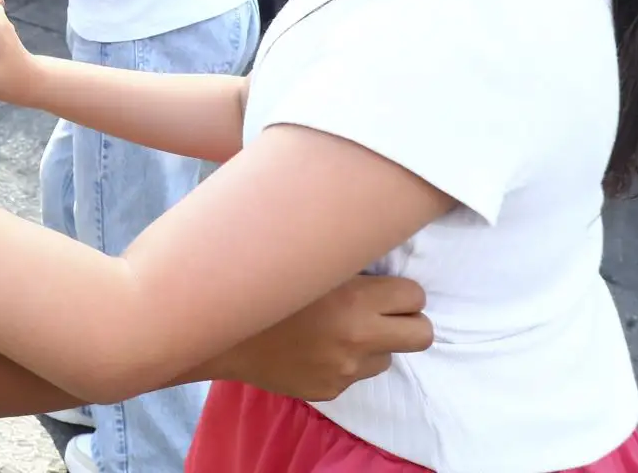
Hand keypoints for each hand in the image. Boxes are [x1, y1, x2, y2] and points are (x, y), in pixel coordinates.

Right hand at [202, 275, 432, 401]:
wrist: (216, 329)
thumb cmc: (260, 281)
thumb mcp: (306, 261)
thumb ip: (344, 259)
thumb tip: (377, 247)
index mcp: (354, 301)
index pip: (415, 296)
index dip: (400, 291)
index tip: (382, 288)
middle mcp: (357, 339)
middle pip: (421, 334)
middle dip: (406, 321)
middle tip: (380, 312)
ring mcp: (344, 370)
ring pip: (386, 357)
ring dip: (371, 343)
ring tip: (335, 329)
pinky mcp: (329, 390)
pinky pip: (353, 375)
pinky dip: (342, 362)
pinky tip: (312, 348)